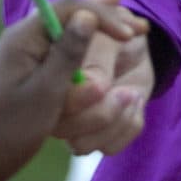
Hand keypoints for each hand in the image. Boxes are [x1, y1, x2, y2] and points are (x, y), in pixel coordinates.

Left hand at [0, 0, 148, 180]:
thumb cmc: (12, 128)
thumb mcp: (46, 92)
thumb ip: (68, 54)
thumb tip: (88, 16)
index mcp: (23, 37)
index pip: (68, 7)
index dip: (103, 15)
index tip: (131, 34)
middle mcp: (24, 38)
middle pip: (71, 15)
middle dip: (106, 20)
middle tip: (140, 29)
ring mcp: (26, 53)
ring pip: (69, 33)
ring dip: (98, 34)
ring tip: (129, 33)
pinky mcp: (31, 70)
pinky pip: (63, 52)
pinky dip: (87, 53)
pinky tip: (107, 48)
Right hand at [52, 0, 155, 155]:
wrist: (132, 42)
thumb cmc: (112, 33)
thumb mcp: (105, 38)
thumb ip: (95, 60)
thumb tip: (96, 87)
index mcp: (46, 76)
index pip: (49, 102)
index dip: (78, 99)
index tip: (105, 86)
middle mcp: (51, 104)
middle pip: (64, 131)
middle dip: (102, 114)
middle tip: (128, 92)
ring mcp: (71, 123)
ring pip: (83, 145)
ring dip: (117, 121)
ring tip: (133, 93)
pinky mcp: (95, 134)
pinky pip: (109, 147)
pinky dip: (129, 124)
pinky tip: (134, 100)